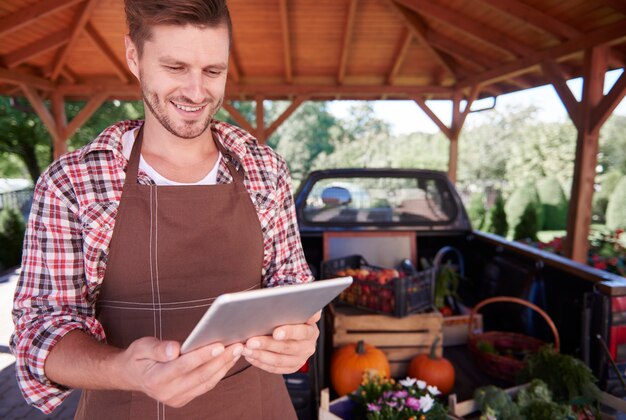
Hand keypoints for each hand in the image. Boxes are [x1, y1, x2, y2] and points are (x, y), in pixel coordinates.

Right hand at [117, 337, 242, 407]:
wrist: (133, 376)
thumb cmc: (139, 357)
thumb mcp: (142, 347)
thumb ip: (158, 348)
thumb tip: (175, 349)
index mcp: (155, 378)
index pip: (183, 366)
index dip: (202, 355)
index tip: (220, 344)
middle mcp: (167, 392)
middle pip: (200, 375)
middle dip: (221, 360)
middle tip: (237, 345)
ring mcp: (177, 398)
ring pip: (207, 382)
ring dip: (225, 366)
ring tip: (238, 350)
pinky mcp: (184, 398)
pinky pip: (206, 385)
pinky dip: (219, 372)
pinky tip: (229, 359)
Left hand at [242, 311, 320, 373]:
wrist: (293, 328)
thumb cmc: (288, 313)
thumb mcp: (293, 306)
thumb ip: (291, 304)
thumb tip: (279, 298)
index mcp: (311, 329)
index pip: (302, 331)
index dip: (289, 332)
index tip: (275, 332)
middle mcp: (309, 345)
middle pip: (288, 347)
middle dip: (267, 344)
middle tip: (251, 341)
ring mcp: (301, 358)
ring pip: (279, 360)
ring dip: (261, 355)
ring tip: (246, 349)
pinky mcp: (292, 367)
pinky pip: (275, 368)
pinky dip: (261, 363)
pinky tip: (249, 356)